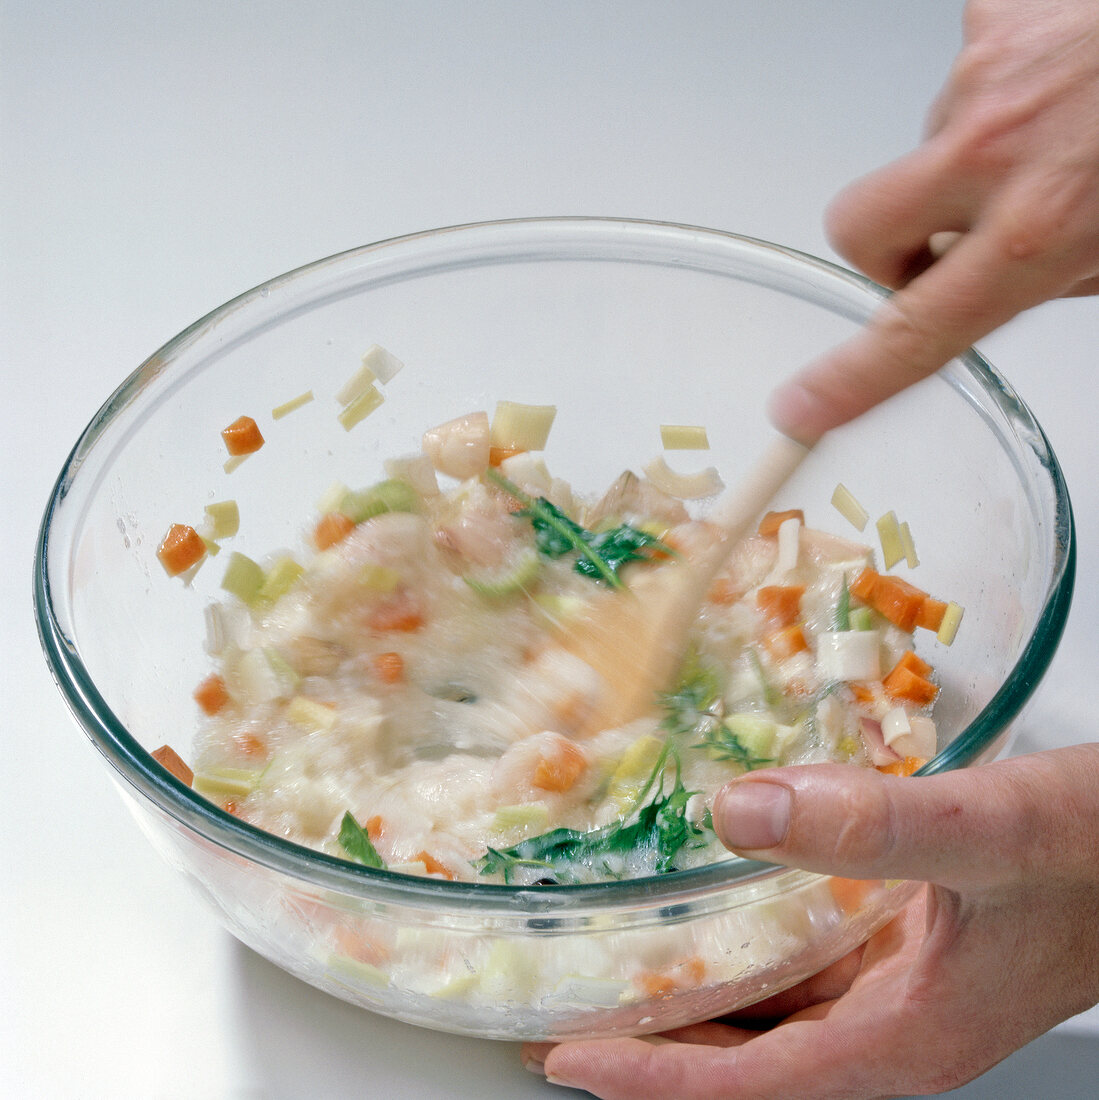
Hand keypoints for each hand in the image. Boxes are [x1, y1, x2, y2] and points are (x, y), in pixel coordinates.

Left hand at [523, 746, 1098, 1098]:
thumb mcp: (988, 832)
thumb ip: (873, 826)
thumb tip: (738, 812)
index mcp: (901, 1037)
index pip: (749, 1080)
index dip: (653, 1075)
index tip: (567, 1055)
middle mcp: (888, 1025)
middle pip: (744, 1057)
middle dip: (652, 1045)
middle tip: (562, 1011)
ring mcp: (894, 987)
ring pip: (768, 1009)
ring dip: (691, 998)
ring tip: (611, 969)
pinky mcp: (900, 945)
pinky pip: (800, 961)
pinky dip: (743, 947)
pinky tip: (710, 909)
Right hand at [770, 0, 1098, 441]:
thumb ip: (1049, 273)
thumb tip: (1005, 279)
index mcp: (1040, 228)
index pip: (913, 331)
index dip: (849, 378)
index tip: (802, 405)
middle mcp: (996, 151)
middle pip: (860, 228)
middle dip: (886, 247)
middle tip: (939, 244)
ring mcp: (985, 77)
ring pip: (926, 148)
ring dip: (974, 157)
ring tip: (1055, 135)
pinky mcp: (993, 14)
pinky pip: (968, 75)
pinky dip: (1002, 88)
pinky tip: (1055, 84)